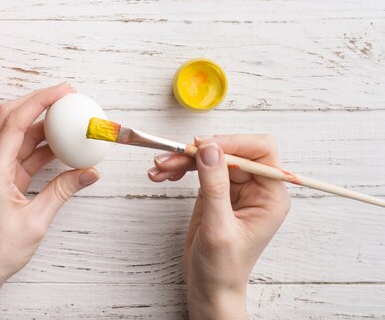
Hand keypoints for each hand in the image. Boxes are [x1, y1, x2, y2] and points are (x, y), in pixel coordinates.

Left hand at [0, 83, 100, 319]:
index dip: (40, 100)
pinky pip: (22, 155)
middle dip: (39, 102)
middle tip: (67, 96)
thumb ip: (63, 191)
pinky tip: (62, 148)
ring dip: (42, 125)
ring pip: (17, 135)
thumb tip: (90, 172)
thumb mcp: (36, 221)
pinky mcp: (0, 180)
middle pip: (11, 119)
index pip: (15, 122)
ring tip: (70, 120)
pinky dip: (41, 149)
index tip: (64, 92)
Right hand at [148, 135, 290, 319]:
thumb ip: (215, 186)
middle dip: (198, 152)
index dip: (233, 142)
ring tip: (159, 167)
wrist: (210, 287)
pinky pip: (198, 168)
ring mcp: (235, 187)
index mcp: (271, 196)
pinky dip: (179, 168)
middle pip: (229, 150)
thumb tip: (210, 149)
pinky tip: (163, 175)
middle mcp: (256, 187)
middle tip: (170, 157)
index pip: (260, 151)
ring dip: (182, 159)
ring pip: (210, 156)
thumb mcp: (219, 228)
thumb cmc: (224, 268)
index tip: (203, 146)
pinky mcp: (215, 190)